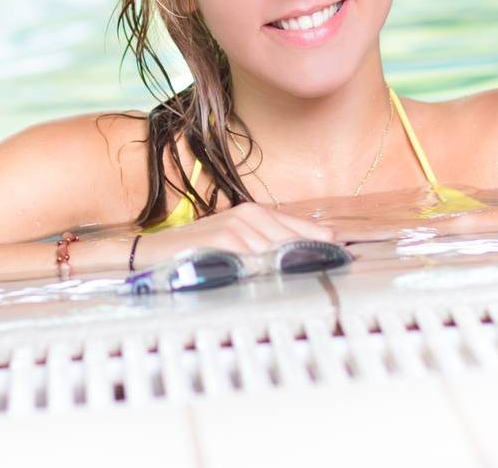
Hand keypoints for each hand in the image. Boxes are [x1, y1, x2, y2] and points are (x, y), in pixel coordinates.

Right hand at [135, 202, 332, 265]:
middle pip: (294, 242)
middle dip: (308, 259)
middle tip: (325, 272)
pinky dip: (262, 272)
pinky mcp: (224, 240)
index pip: (301, 227)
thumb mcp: (236, 244)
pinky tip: (264, 281)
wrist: (153, 252)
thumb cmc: (197, 251)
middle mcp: (248, 214)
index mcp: (255, 212)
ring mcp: (236, 226)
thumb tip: (309, 252)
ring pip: (276, 253)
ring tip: (290, 285)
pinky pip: (254, 260)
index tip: (344, 253)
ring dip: (284, 270)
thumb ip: (268, 246)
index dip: (323, 240)